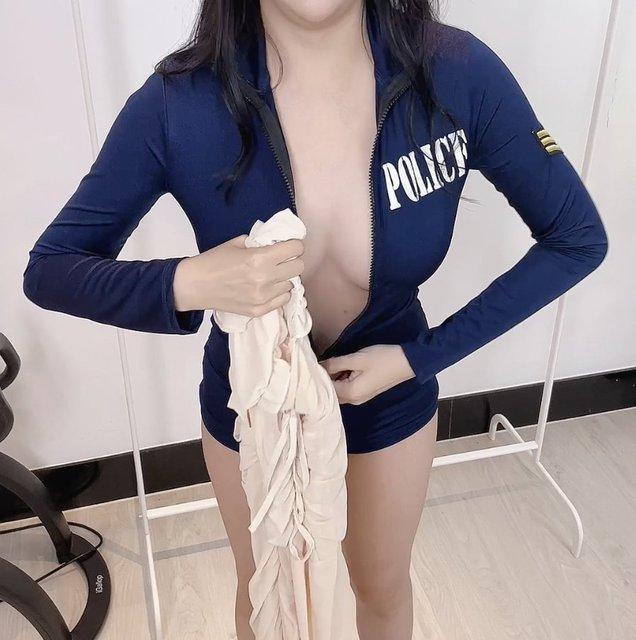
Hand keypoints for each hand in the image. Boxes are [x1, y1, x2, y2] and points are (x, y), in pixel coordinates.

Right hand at [173, 234, 303, 316]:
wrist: (194, 286)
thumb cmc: (213, 261)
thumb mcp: (237, 243)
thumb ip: (260, 243)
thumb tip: (278, 243)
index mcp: (260, 258)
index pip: (296, 249)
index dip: (294, 245)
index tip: (288, 246)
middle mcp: (265, 278)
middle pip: (299, 267)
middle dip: (292, 260)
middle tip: (281, 260)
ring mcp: (263, 297)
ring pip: (291, 284)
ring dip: (284, 278)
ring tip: (271, 275)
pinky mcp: (259, 310)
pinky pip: (283, 300)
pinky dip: (279, 292)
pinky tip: (268, 287)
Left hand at [320, 344, 415, 404]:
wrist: (408, 362)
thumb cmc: (382, 359)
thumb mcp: (357, 358)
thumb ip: (335, 363)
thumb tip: (318, 366)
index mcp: (350, 393)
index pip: (325, 389)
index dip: (318, 377)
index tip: (312, 364)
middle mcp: (353, 400)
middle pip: (331, 392)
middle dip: (324, 378)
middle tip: (319, 362)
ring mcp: (359, 398)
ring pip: (338, 390)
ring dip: (333, 378)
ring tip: (330, 362)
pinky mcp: (364, 392)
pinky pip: (346, 389)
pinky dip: (341, 379)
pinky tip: (341, 367)